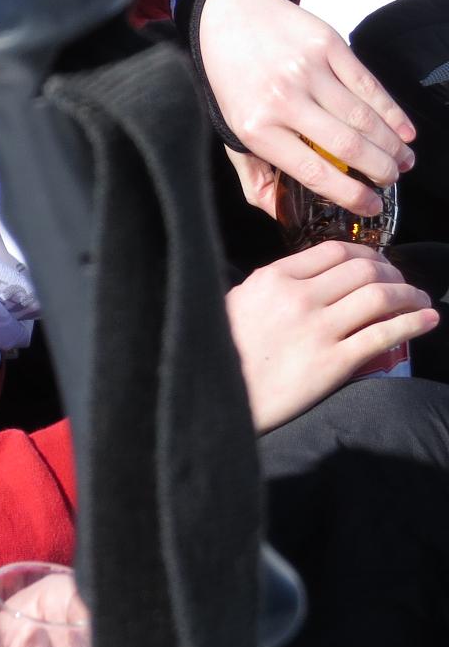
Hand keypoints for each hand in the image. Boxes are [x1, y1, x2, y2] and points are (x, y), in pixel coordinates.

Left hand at [199, 0, 415, 216]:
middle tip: (391, 181)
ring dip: (391, 144)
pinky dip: (391, 112)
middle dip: (379, 170)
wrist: (230, 15)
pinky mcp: (329, 46)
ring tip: (402, 160)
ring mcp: (308, 70)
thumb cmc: (232, 78)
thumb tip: (279, 213)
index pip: (313, 171)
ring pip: (364, 117)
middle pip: (347, 145)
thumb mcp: (229, 130)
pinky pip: (369, 85)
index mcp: (256, 127)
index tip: (370, 206)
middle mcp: (283, 99)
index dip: (349, 194)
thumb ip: (253, 175)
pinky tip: (403, 130)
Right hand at [226, 240, 437, 430]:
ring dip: (410, 295)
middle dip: (393, 273)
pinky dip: (414, 323)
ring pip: (381, 297)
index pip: (334, 251)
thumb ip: (272, 284)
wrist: (218, 396)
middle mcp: (298, 298)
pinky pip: (384, 335)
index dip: (367, 253)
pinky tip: (427, 320)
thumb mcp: (238, 302)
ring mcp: (318, 330)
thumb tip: (313, 276)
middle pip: (364, 270)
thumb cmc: (224, 349)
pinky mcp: (333, 362)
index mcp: (273, 279)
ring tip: (420, 300)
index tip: (378, 263)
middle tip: (402, 282)